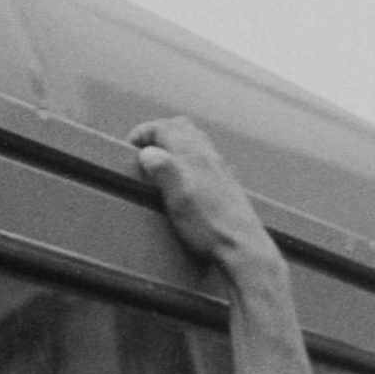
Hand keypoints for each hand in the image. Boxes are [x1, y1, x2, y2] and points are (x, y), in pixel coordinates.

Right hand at [127, 117, 280, 274]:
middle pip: (182, 127)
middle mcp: (209, 157)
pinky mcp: (227, 183)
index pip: (164, 127)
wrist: (243, 247)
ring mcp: (220, 168)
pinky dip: (189, 156)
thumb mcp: (178, 199)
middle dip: (160, 131)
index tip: (131, 145)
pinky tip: (185, 177)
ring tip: (161, 159)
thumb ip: (163, 171)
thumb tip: (149, 153)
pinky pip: (206, 156)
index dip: (144, 132)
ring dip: (175, 142)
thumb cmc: (209, 227)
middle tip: (145, 147)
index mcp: (193, 157)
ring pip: (196, 140)